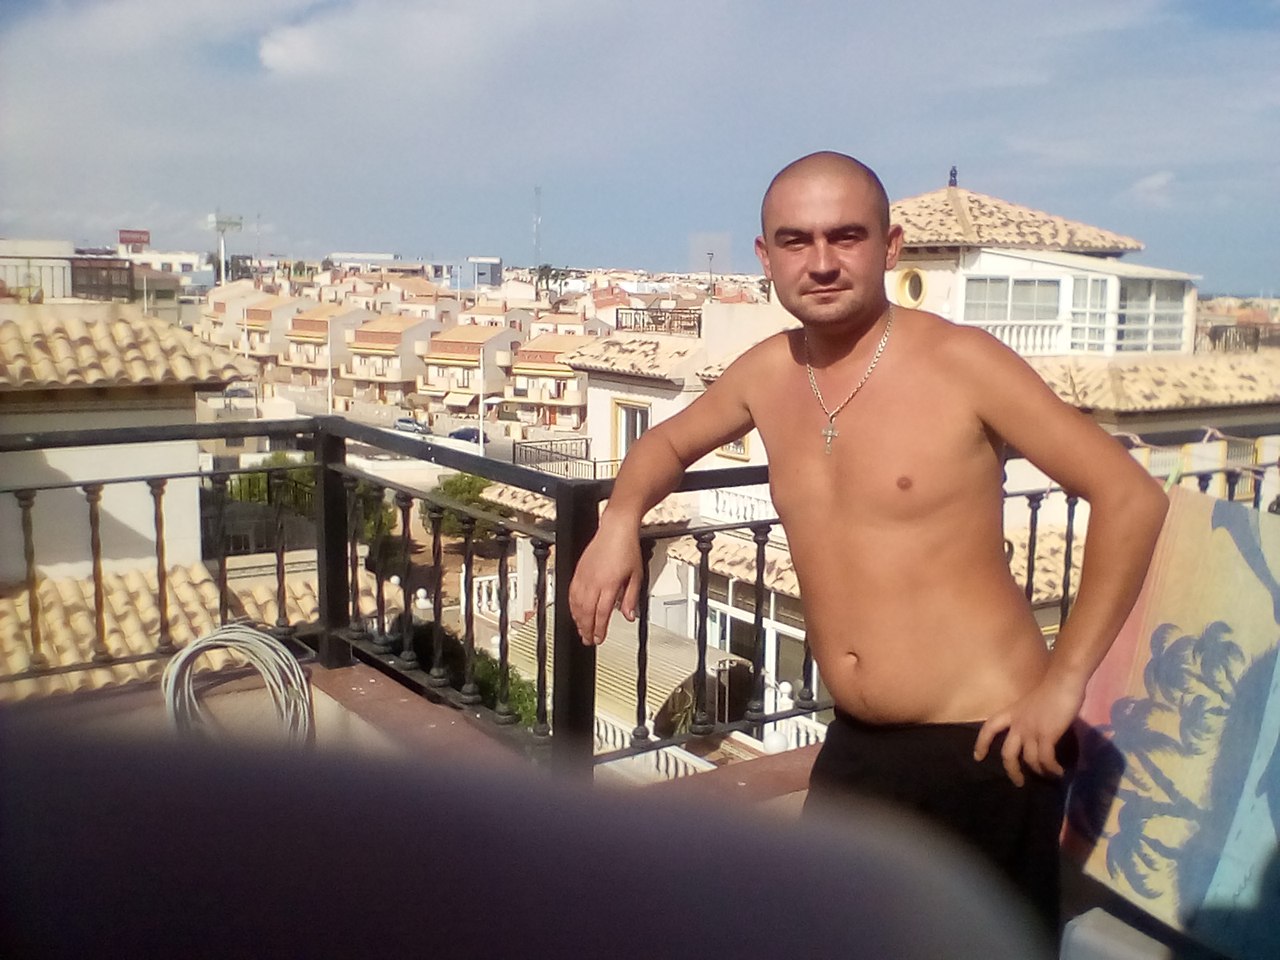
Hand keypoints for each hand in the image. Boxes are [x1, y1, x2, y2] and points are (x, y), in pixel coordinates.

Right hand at [568, 521, 642, 645]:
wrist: (615, 530)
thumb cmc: (626, 549)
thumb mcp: (636, 575)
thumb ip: (630, 598)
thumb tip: (629, 616)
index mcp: (609, 584)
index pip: (602, 613)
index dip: (599, 629)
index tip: (599, 638)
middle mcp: (594, 581)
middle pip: (586, 612)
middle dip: (586, 628)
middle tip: (588, 640)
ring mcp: (584, 576)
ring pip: (576, 603)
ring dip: (578, 619)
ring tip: (581, 629)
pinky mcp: (578, 571)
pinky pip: (571, 592)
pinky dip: (571, 605)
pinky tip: (574, 611)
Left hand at [973, 677, 1083, 786]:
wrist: (1063, 682)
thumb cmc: (1050, 689)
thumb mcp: (1031, 704)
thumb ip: (1028, 718)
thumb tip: (1035, 734)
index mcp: (1011, 713)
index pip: (989, 728)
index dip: (981, 743)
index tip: (977, 757)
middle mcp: (1018, 723)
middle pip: (1007, 753)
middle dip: (1012, 770)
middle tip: (1019, 782)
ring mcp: (1031, 730)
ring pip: (1028, 759)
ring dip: (1038, 771)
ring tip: (1048, 775)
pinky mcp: (1047, 735)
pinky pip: (1046, 759)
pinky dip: (1051, 768)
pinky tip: (1058, 771)